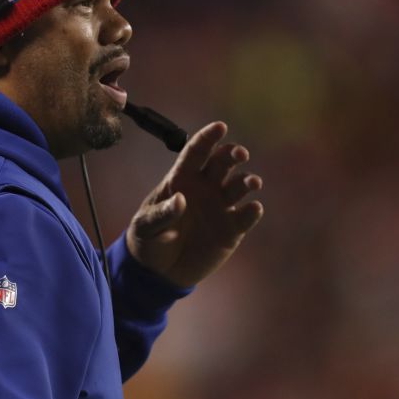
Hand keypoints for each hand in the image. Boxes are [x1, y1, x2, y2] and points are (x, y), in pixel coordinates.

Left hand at [126, 121, 264, 287]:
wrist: (160, 271)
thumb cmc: (149, 241)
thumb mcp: (146, 227)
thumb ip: (162, 213)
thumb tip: (181, 199)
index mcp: (182, 179)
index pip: (196, 152)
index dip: (208, 137)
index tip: (220, 126)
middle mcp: (205, 187)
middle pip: (223, 162)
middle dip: (233, 154)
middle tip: (239, 154)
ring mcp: (220, 206)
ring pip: (239, 185)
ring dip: (248, 181)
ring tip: (251, 183)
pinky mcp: (231, 229)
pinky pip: (245, 216)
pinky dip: (252, 212)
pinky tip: (253, 209)